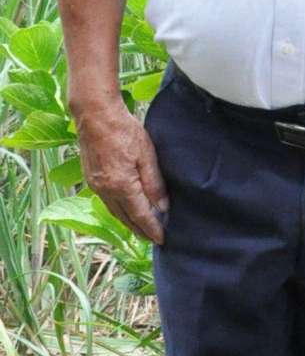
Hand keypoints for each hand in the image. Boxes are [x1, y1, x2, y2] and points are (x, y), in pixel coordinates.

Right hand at [73, 95, 169, 244]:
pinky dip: (118, 210)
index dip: (152, 229)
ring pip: (114, 211)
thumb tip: (162, 207)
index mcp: (121, 185)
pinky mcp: (90, 178)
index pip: (140, 215)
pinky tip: (126, 210)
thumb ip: (154, 183)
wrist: (95, 115)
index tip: (162, 239)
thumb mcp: (146, 155)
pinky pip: (106, 202)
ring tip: (141, 230)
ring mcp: (95, 185)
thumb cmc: (123, 131)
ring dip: (128, 222)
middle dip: (140, 230)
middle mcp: (105, 190)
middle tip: (153, 239)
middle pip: (125, 218)